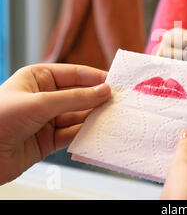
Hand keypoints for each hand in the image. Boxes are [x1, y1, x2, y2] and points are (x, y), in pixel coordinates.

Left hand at [0, 64, 110, 184]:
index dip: (95, 78)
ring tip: (114, 118)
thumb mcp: (40, 103)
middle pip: (79, 96)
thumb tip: (104, 91)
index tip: (115, 83)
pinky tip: (99, 132)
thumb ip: (75, 98)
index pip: (74, 74)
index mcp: (38, 78)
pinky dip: (85, 134)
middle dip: (97, 99)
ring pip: (78, 116)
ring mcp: (46, 120)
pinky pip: (72, 134)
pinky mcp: (47, 141)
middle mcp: (44, 98)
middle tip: (120, 102)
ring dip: (94, 118)